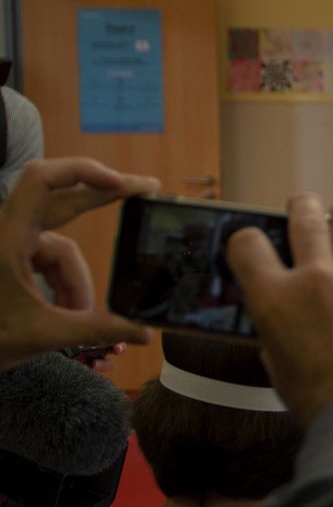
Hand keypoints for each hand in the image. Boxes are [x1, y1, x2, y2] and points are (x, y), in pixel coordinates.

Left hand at [0, 158, 157, 370]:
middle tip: (145, 192)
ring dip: (77, 278)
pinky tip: (70, 307)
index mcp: (9, 239)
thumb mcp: (42, 334)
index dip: (84, 172)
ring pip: (61, 246)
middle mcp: (9, 231)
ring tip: (81, 312)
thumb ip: (96, 330)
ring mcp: (12, 242)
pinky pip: (52, 258)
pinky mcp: (13, 255)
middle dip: (103, 196)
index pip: (42, 180)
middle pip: (62, 198)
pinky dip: (66, 282)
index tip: (122, 184)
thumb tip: (145, 332)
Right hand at [226, 194, 332, 423]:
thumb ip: (276, 327)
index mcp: (273, 300)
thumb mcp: (278, 364)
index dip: (247, 238)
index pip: (247, 244)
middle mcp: (313, 279)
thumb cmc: (322, 402)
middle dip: (301, 207)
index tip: (254, 240)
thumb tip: (281, 310)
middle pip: (303, 218)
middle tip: (303, 205)